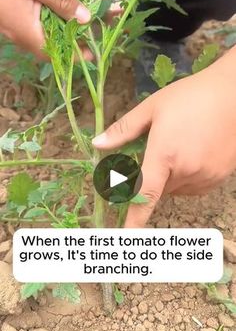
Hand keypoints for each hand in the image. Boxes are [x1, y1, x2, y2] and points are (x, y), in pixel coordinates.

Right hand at [0, 0, 90, 57]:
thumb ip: (62, 1)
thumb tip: (85, 19)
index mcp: (27, 33)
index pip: (56, 55)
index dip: (75, 56)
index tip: (93, 54)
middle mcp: (19, 35)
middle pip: (51, 46)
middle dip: (72, 40)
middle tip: (92, 32)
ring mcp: (12, 26)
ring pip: (42, 34)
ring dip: (61, 29)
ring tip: (80, 20)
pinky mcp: (9, 15)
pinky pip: (33, 23)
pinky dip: (49, 19)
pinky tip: (58, 8)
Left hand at [92, 47, 235, 226]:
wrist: (234, 93)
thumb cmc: (190, 96)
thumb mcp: (152, 108)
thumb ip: (123, 130)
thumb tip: (97, 144)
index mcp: (165, 155)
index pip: (144, 195)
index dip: (133, 219)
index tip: (124, 237)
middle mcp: (186, 171)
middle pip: (159, 189)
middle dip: (154, 175)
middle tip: (160, 149)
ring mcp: (205, 177)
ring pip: (177, 189)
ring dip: (171, 177)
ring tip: (181, 146)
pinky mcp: (219, 177)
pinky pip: (194, 187)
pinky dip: (188, 177)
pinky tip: (194, 154)